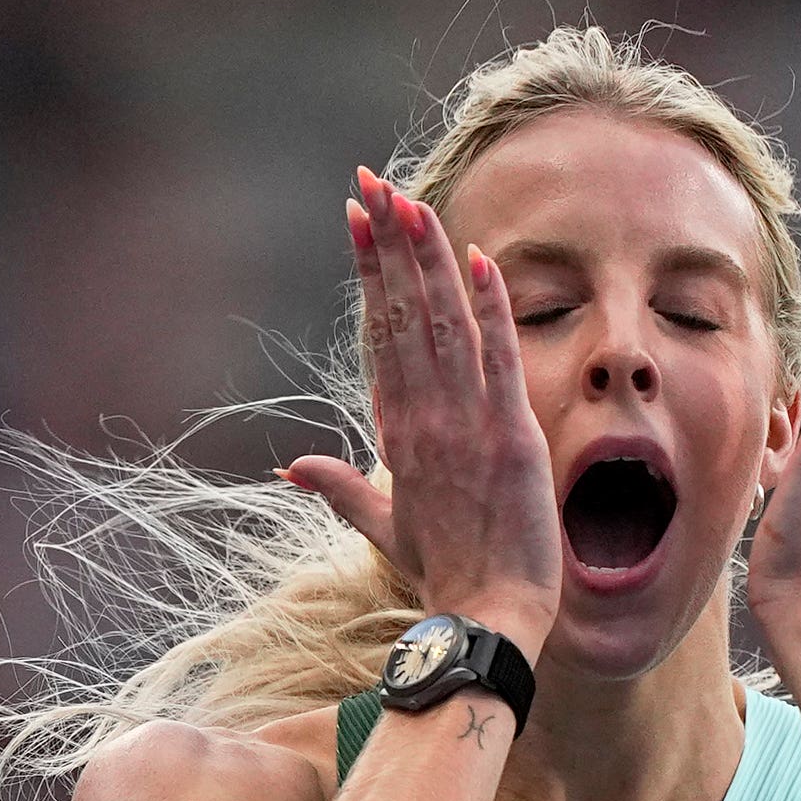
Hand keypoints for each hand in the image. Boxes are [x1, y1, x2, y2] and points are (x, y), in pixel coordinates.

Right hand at [284, 172, 560, 650]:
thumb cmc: (445, 577)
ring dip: (425, 258)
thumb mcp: (386, 529)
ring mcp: (463, 425)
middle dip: (387, 245)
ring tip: (407, 200)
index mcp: (397, 433)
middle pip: (400, 315)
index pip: (379, 336)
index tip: (360, 221)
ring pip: (440, 323)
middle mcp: (422, 419)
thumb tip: (292, 467)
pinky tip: (479, 257)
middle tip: (371, 182)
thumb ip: (342, 489)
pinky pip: (496, 357)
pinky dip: (489, 307)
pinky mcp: (508, 435)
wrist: (484, 618)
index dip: (370, 274)